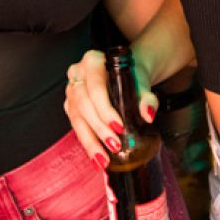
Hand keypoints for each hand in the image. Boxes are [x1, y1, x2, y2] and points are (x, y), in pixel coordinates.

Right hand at [64, 48, 157, 169]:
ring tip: (103, 158)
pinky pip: (76, 125)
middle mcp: (77, 73)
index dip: (105, 109)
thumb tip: (148, 114)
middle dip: (99, 128)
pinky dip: (87, 142)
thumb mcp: (142, 81)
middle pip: (83, 104)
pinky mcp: (71, 105)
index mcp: (92, 61)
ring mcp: (72, 89)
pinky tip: (96, 156)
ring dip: (90, 141)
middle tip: (114, 145)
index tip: (118, 126)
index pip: (95, 87)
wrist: (128, 72)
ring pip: (76, 118)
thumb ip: (147, 97)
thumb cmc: (132, 73)